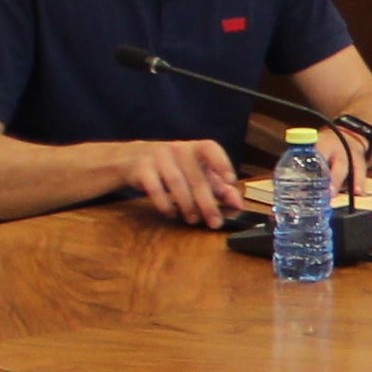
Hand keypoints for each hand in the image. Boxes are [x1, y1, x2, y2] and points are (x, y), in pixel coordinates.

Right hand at [108, 137, 247, 226]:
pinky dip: (165, 203)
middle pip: (195, 177)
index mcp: (194, 148)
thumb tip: (239, 205)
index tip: (230, 181)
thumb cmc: (173, 167)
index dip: (221, 163)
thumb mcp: (196, 173)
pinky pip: (155, 188)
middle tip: (215, 222)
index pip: (210, 149)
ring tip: (193, 219)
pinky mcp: (141, 168)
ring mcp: (158, 157)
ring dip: (187, 205)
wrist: (132, 158)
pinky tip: (171, 213)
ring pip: (176, 183)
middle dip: (207, 202)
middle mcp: (178, 149)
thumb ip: (219, 188)